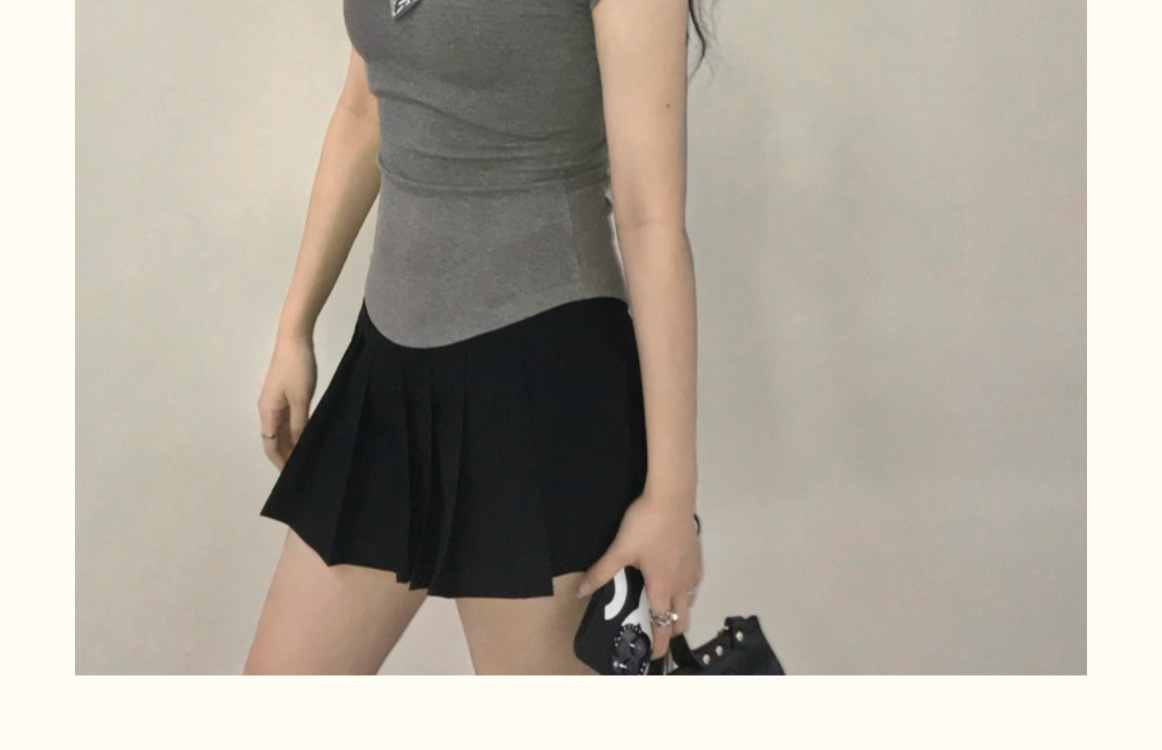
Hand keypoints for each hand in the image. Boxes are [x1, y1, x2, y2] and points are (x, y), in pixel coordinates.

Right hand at [257, 333, 316, 469]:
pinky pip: (286, 419)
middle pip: (273, 439)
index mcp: (267, 412)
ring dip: (290, 444)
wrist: (295, 340)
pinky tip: (306, 435)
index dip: (279, 461)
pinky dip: (294, 430)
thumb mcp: (301, 398)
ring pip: (280, 430)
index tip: (291, 475)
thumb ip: (299, 423)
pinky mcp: (283, 394)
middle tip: (302, 469)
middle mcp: (267, 410)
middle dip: (285, 455)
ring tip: (305, 456)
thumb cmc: (297, 368)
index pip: (269, 445)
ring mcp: (275, 402)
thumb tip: (298, 446)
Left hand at [578, 486, 702, 659]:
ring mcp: (692, 569)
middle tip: (657, 630)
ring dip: (680, 609)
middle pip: (682, 618)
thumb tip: (582, 591)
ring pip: (690, 600)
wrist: (672, 496)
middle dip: (672, 629)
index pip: (663, 624)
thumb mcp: (620, 549)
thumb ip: (602, 572)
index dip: (661, 643)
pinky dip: (686, 591)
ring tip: (665, 607)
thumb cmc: (646, 525)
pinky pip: (694, 583)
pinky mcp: (697, 555)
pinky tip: (676, 579)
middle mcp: (682, 584)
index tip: (656, 655)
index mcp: (662, 587)